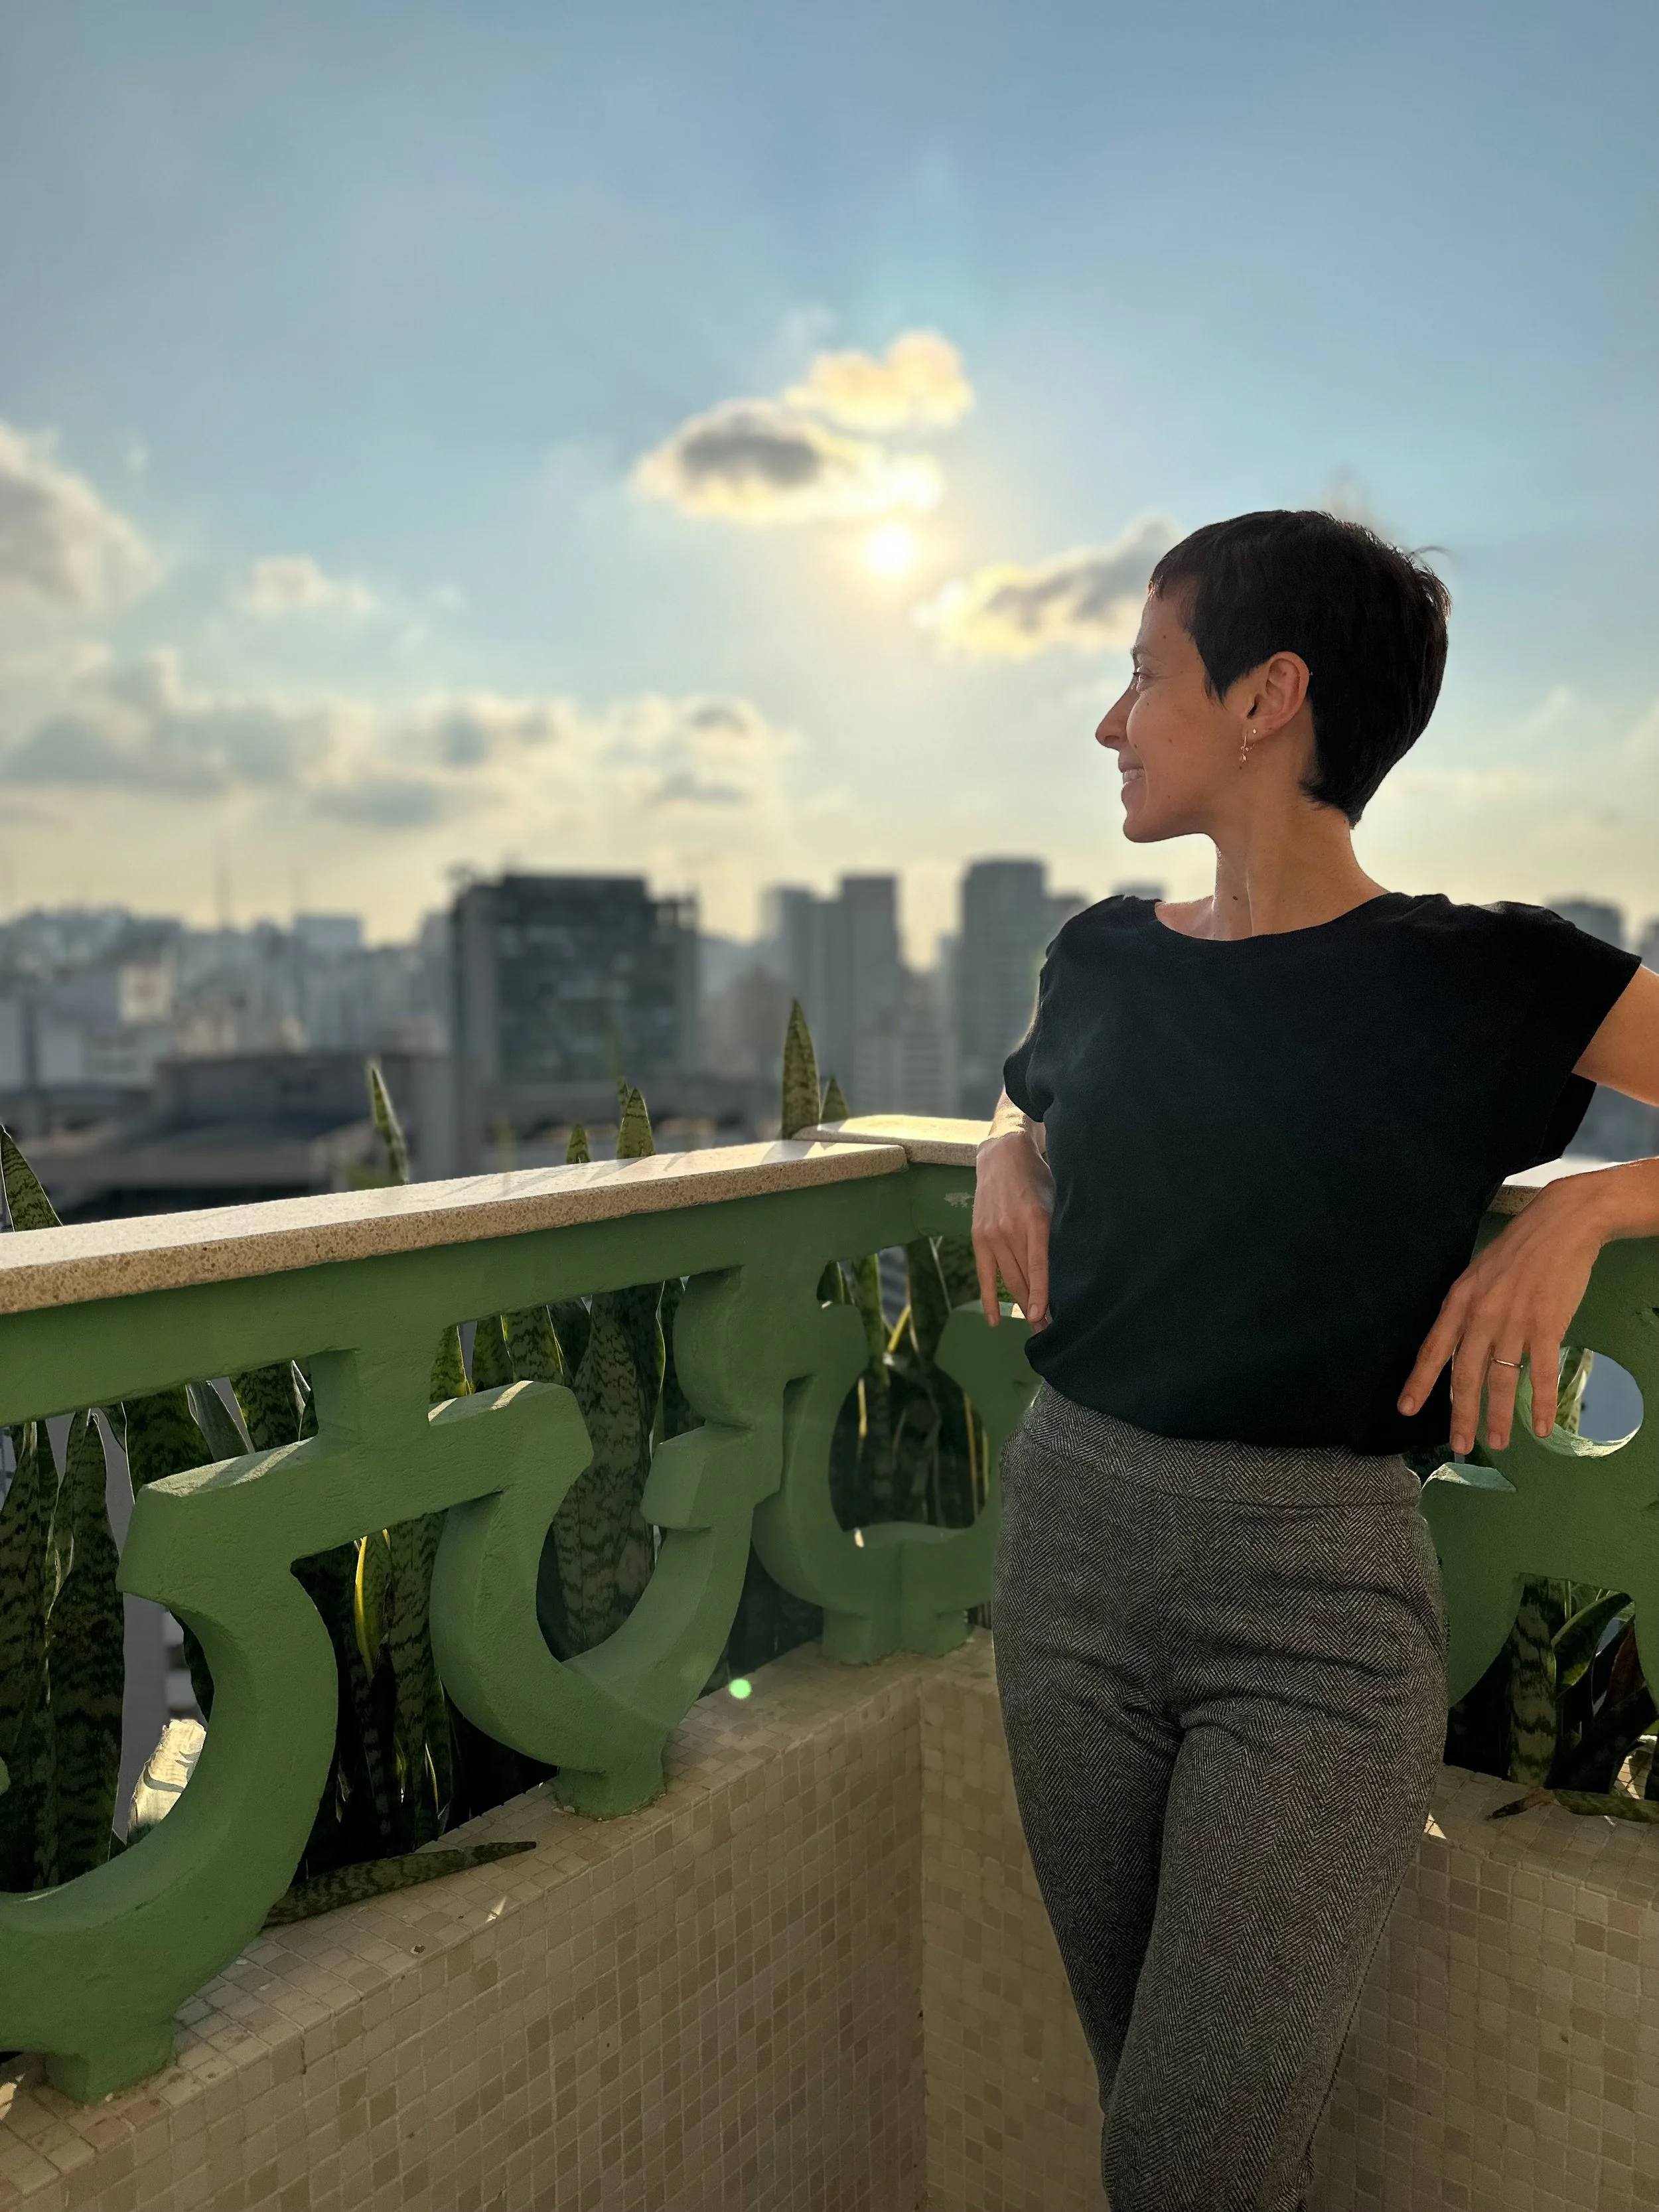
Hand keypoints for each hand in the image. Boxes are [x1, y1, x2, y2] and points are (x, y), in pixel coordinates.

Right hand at [972, 1128, 1053, 1327]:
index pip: (1039, 1267)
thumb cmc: (1037, 1178)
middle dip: (1037, 1307)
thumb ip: (1057, 1232)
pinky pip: (985, 1274)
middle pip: (1024, 1278)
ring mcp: (992, 1234)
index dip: (1042, 1295)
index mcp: (1035, 1220)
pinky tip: (996, 1320)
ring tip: (1034, 1326)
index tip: (1045, 1317)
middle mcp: (1010, 1230)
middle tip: (1050, 1329)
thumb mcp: (1055, 1199)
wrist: (1002, 1155)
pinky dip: (989, 1299)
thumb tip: (1073, 1268)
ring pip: (1008, 1279)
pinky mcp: (979, 1237)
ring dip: (1020, 1305)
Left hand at [1397, 1182, 1606, 1452]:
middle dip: (1461, 1414)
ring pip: (1501, 1380)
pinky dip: (1540, 1403)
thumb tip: (1461, 1350)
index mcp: (1460, 1301)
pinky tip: (1540, 1426)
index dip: (1420, 1382)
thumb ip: (1468, 1313)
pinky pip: (1541, 1373)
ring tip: (1497, 1442)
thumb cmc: (1518, 1252)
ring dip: (1498, 1416)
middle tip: (1459, 1445)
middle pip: (1465, 1374)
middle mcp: (1482, 1315)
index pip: (1434, 1349)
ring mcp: (1514, 1322)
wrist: (1560, 1225)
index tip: (1407, 1409)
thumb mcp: (1478, 1277)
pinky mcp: (1547, 1325)